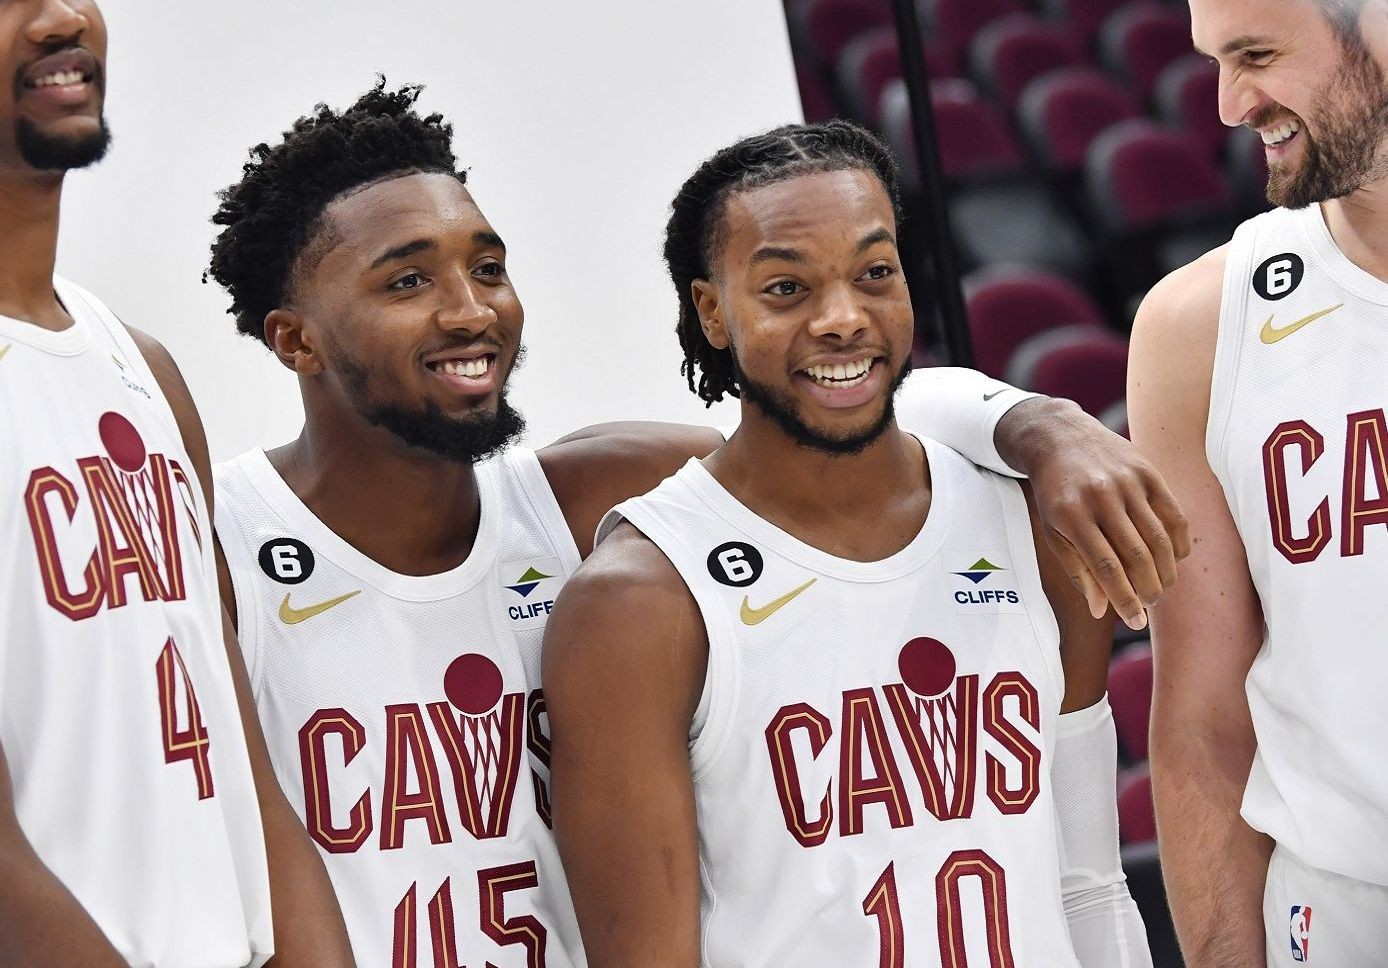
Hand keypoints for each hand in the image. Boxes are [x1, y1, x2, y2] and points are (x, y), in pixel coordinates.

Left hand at [996, 397, 1190, 628]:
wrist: (1060, 438)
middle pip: (1138, 556)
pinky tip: (1175, 559)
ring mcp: (1127, 483)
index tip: (1135, 622)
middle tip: (1150, 605)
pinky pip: (1174, 515)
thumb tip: (1101, 610)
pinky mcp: (1148, 472)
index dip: (1125, 600)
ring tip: (1161, 586)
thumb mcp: (1054, 531)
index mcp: (1072, 516)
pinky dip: (1179, 543)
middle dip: (1149, 589)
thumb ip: (1078, 570)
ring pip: (1160, 539)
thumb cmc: (1055, 493)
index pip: (1107, 569)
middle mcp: (1101, 497)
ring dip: (1166, 571)